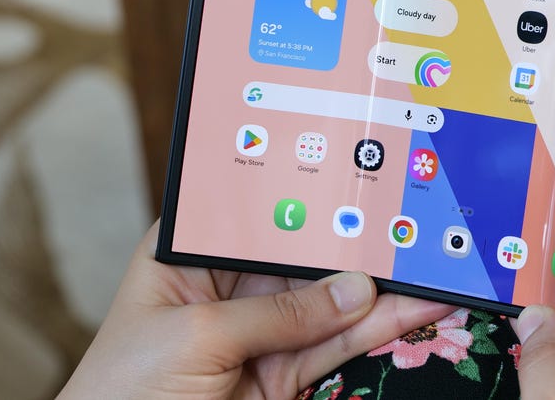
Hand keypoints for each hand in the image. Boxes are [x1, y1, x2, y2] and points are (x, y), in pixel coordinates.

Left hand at [60, 221, 454, 398]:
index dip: (308, 194)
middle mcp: (229, 287)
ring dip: (383, 290)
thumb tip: (355, 289)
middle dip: (357, 245)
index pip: (257, 212)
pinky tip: (413, 310)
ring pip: (332, 302)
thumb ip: (280, 312)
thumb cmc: (120, 393)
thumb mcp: (197, 337)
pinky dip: (378, 332)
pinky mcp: (282, 376)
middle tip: (414, 228)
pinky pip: (338, 346)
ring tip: (434, 269)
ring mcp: (259, 333)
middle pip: (306, 256)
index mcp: (189, 256)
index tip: (361, 176)